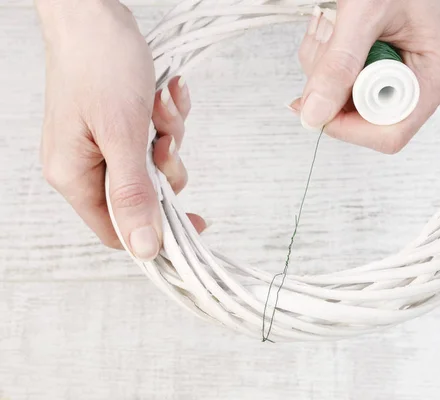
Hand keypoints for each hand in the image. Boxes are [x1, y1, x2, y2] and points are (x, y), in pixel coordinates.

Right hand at [36, 0, 204, 260]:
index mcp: (74, 176)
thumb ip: (133, 194)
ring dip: (169, 135)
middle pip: (143, 196)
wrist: (96, 13)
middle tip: (165, 138)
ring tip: (160, 103)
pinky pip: (156, 137)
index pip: (117, 230)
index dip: (157, 230)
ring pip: (154, 164)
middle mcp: (85, 165)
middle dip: (166, 166)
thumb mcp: (122, 135)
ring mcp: (103, 143)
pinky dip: (167, 118)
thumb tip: (144, 247)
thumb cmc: (98, 63)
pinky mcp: (120, 124)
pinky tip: (165, 93)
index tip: (194, 220)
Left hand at [291, 0, 439, 153]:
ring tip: (329, 26)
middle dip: (333, 86)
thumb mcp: (365, 12)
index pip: (392, 132)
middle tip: (325, 44)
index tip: (319, 104)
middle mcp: (420, 80)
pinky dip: (326, 57)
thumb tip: (315, 114)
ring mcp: (399, 72)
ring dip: (324, 66)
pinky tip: (330, 28)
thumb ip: (340, 64)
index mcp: (435, 73)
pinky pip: (343, 77)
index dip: (350, 127)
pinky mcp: (379, 63)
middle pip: (365, 117)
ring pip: (347, 97)